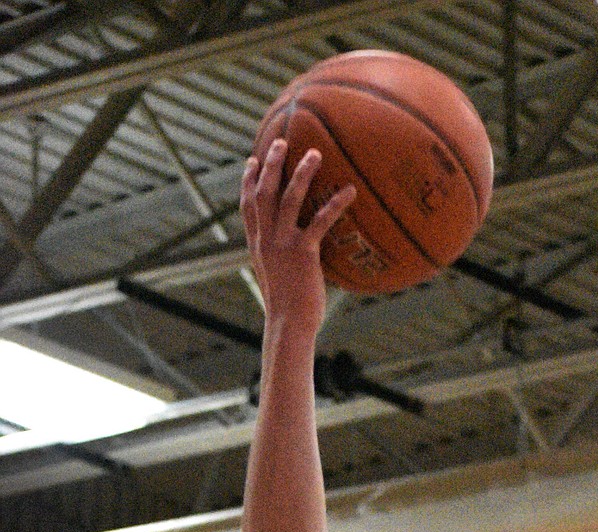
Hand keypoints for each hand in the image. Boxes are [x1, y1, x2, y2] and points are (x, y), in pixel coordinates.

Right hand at [239, 139, 354, 335]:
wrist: (289, 325)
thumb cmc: (287, 309)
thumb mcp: (276, 279)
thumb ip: (280, 260)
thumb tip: (295, 256)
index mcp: (257, 245)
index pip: (247, 206)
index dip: (248, 181)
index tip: (252, 161)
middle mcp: (266, 240)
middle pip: (264, 192)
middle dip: (272, 164)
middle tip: (282, 141)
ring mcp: (283, 244)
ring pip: (289, 198)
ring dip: (302, 172)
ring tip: (315, 153)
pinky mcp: (303, 253)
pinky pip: (320, 221)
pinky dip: (335, 204)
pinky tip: (349, 191)